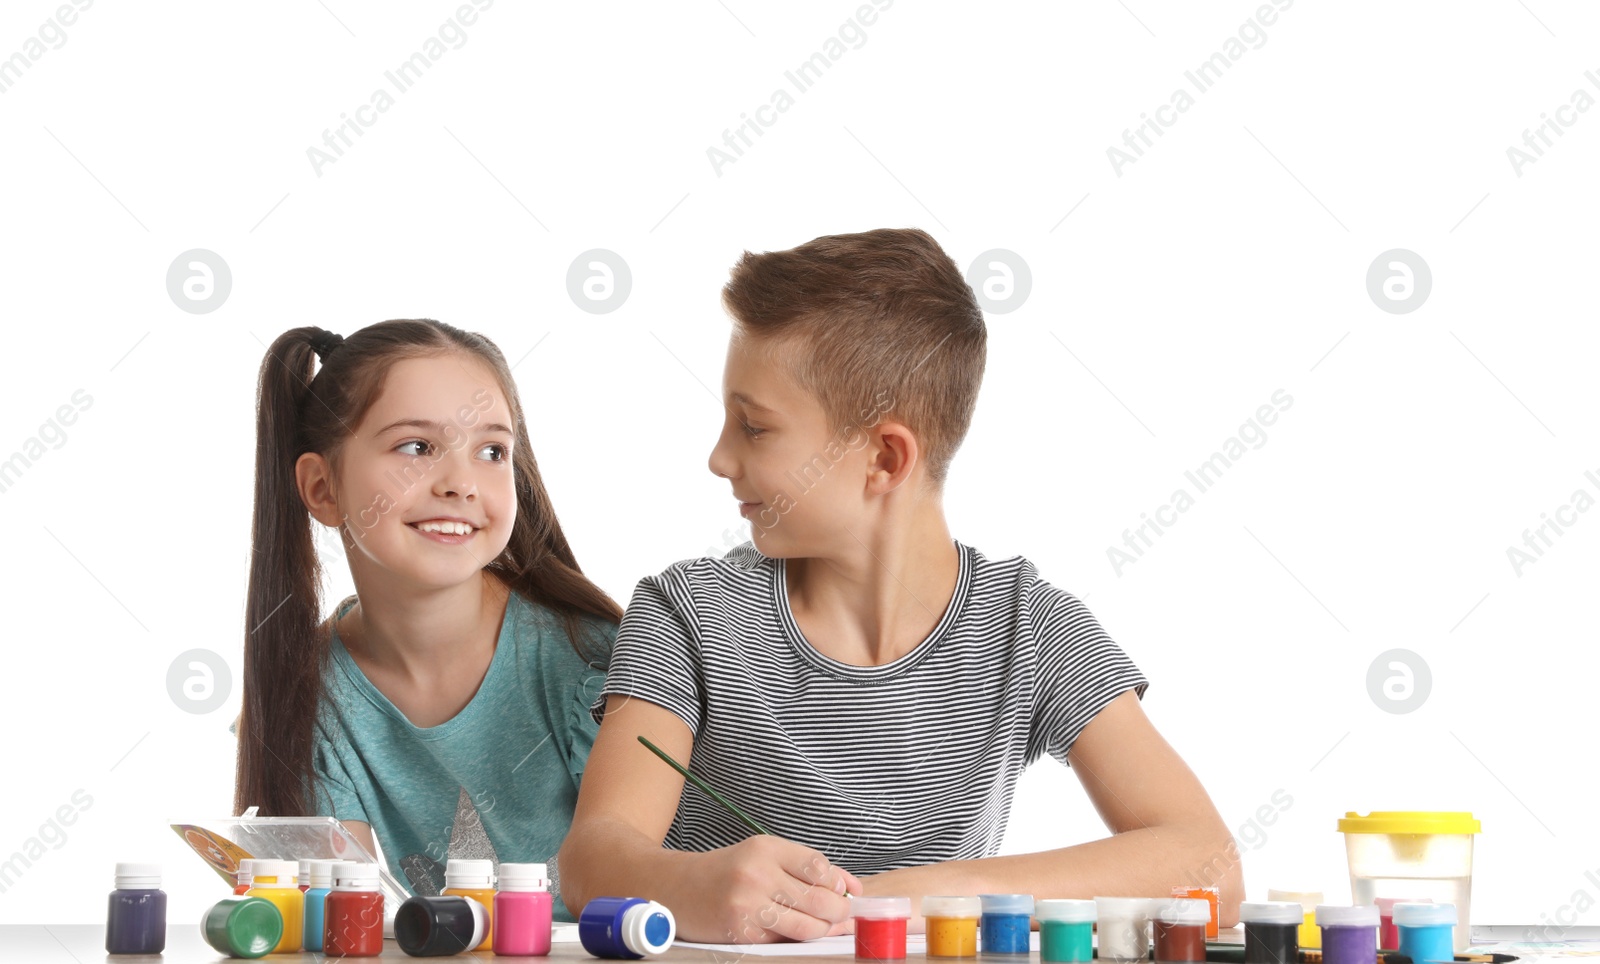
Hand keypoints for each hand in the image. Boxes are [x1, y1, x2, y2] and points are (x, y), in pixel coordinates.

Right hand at [678, 835, 862, 942]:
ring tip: (823, 926)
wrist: (676, 888)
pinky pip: (784, 941)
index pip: (819, 867)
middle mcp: (757, 874)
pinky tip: (793, 932)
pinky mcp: (741, 933)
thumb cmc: (725, 872)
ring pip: (808, 926)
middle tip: (843, 916)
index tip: (845, 892)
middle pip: (820, 899)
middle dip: (840, 912)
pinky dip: (795, 939)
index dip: (839, 884)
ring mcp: (748, 905)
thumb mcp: (763, 856)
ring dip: (824, 930)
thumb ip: (805, 868)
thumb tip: (851, 888)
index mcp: (766, 848)